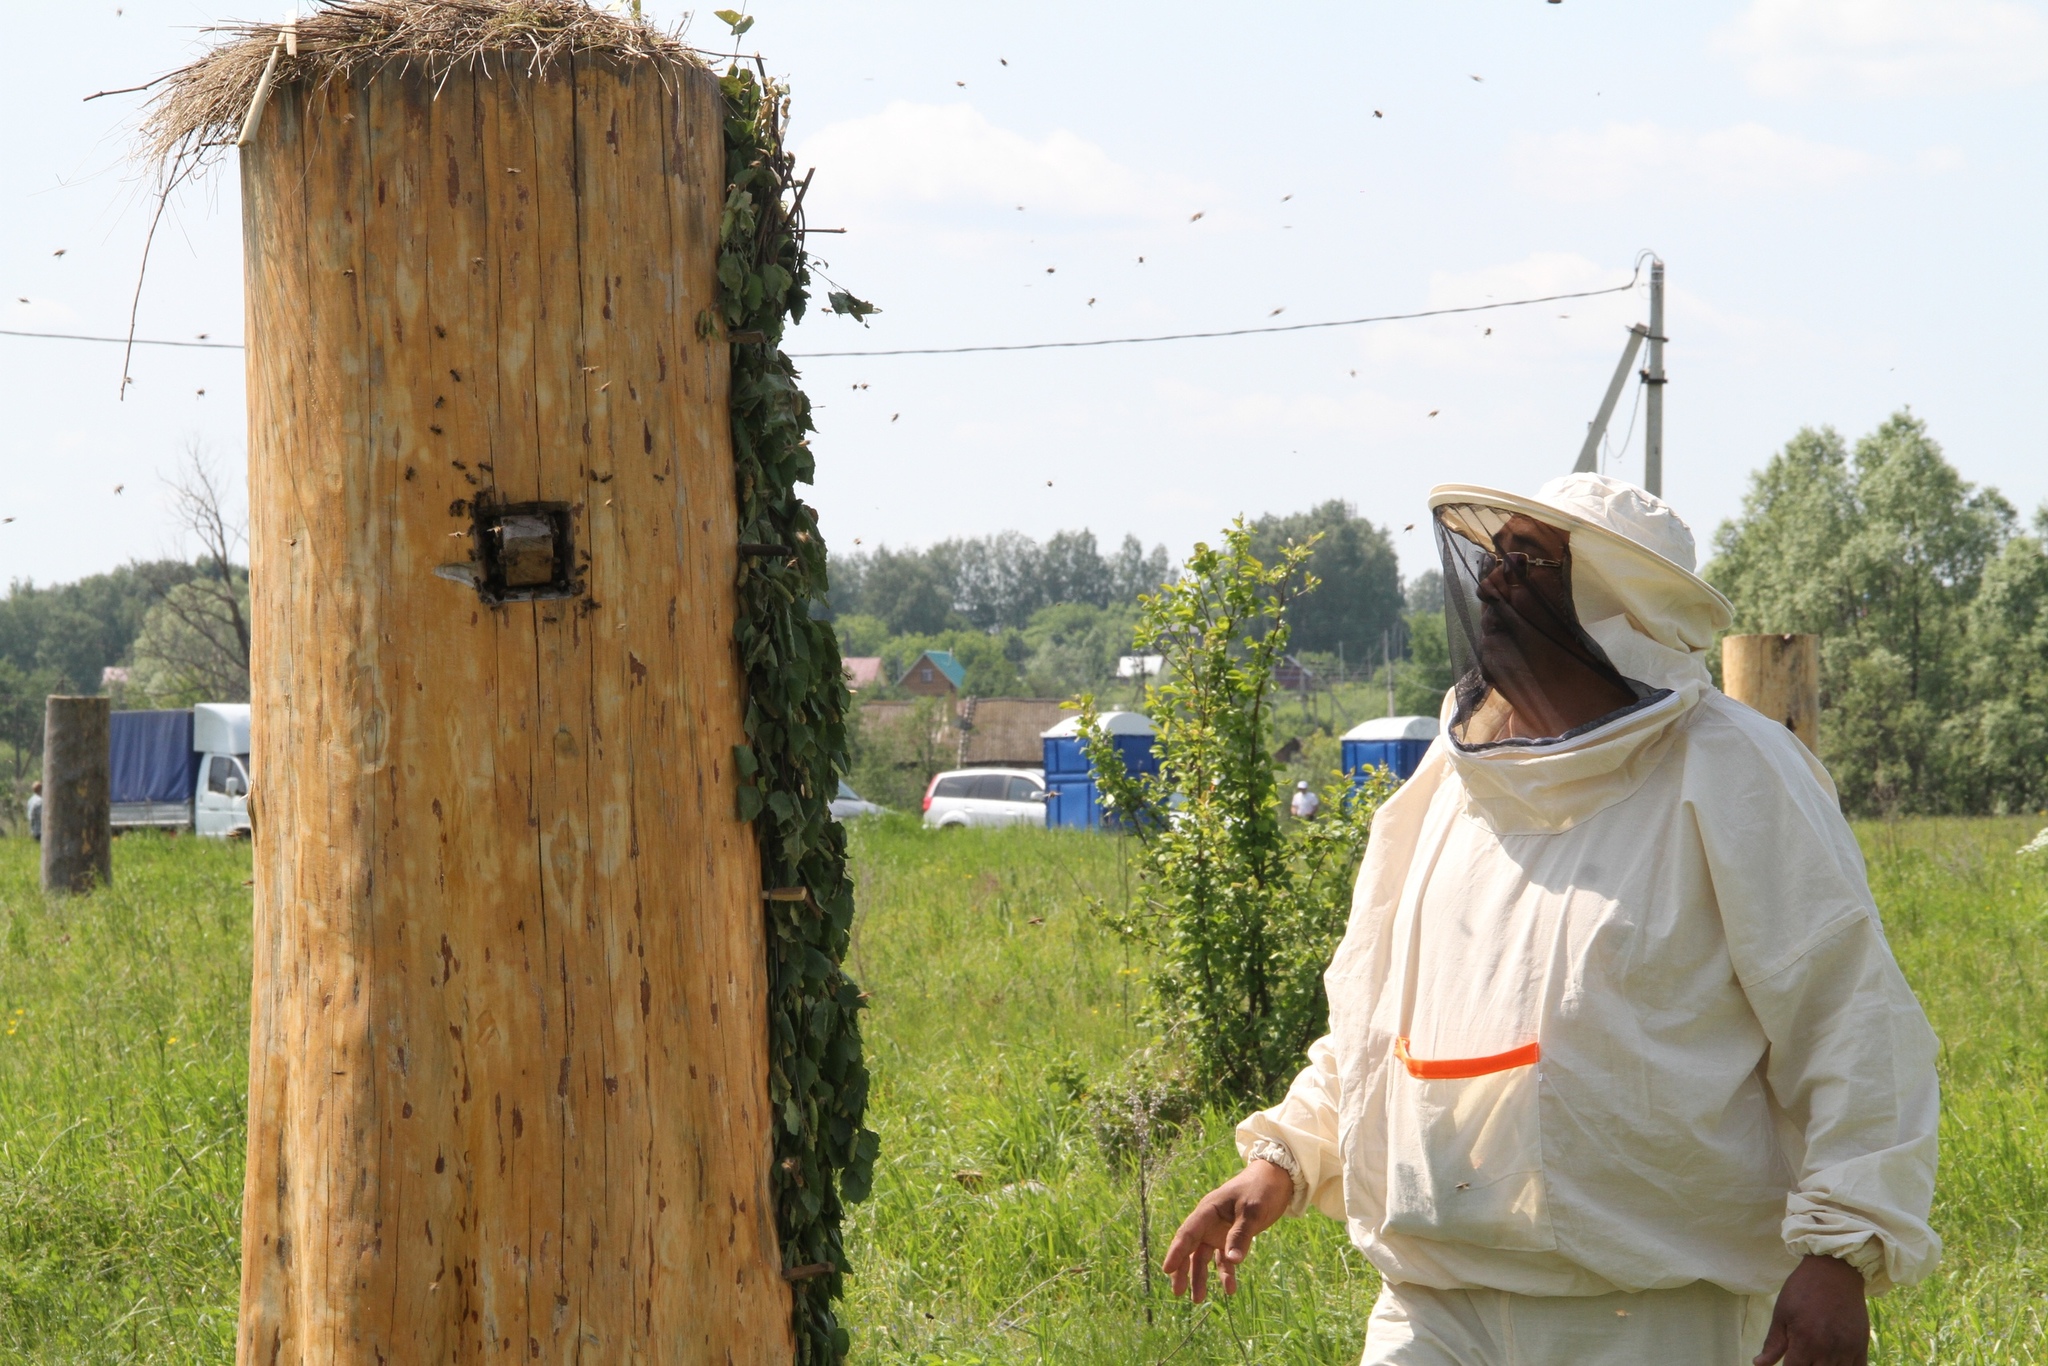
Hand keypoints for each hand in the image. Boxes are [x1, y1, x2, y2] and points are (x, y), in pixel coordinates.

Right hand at [1162, 1160, 1292, 1302]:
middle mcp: (1209, 1222)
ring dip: (1200, 1276)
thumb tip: (1233, 1262)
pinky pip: (1223, 1258)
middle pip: (1190, 1248)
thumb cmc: (1261, 1189)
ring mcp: (1219, 1231)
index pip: (1188, 1233)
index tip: (1167, 1269)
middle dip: (1183, 1270)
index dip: (1176, 1251)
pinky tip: (1230, 1289)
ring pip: (1203, 1257)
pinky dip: (1225, 1273)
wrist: (1277, 1178)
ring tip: (1197, 1299)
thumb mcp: (1253, 1211)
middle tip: (1178, 1292)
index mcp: (1208, 1210)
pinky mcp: (1231, 1238)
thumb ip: (1241, 1235)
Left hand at [1754, 1254, 1868, 1365]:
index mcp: (1804, 1342)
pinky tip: (1834, 1363)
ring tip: (1815, 1360)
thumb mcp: (1782, 1313)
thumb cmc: (1802, 1289)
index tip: (1787, 1362)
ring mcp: (1847, 1350)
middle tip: (1802, 1358)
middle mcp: (1827, 1350)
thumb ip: (1773, 1343)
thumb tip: (1758, 1364)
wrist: (1834, 1271)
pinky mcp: (1861, 1346)